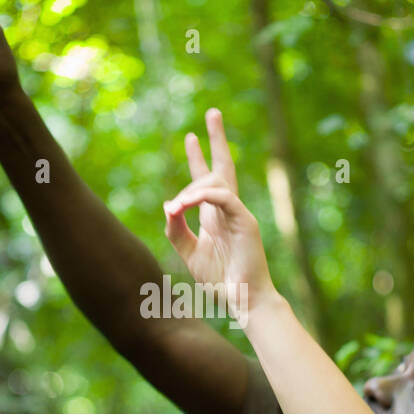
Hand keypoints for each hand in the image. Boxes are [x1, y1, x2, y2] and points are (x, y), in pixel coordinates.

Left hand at [163, 109, 275, 322]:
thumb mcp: (188, 253)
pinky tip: (185, 203)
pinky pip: (224, 198)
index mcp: (215, 216)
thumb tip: (168, 205)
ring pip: (218, 182)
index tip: (190, 137)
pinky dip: (203, 197)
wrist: (243, 301)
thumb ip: (176, 230)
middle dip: (217, 139)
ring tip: (177, 205)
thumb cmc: (220, 281)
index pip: (208, 179)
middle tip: (213, 112)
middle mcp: (228, 210)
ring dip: (193, 186)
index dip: (198, 157)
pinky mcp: (246, 222)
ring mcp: (239, 214)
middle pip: (224, 166)